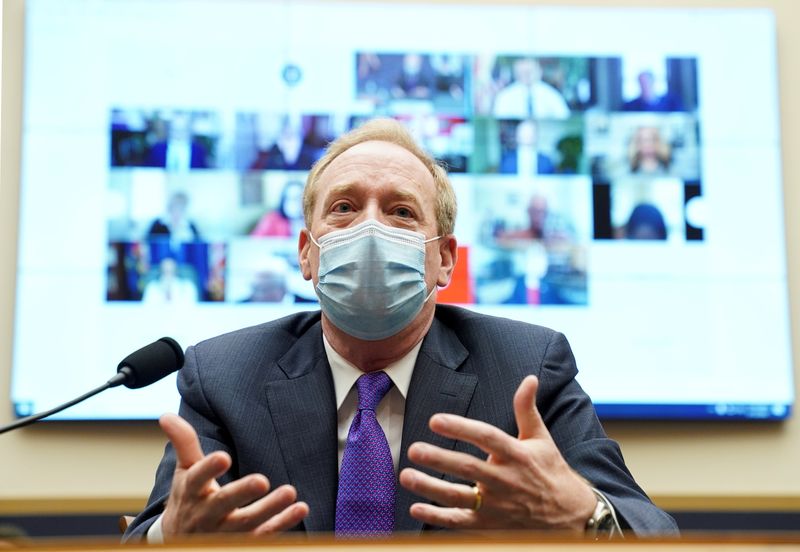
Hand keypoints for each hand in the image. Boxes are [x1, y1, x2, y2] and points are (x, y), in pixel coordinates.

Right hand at [159, 413, 308, 538]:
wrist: (181, 542)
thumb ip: (183, 443)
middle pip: (223, 504)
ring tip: (290, 492)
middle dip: (241, 492)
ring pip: (247, 522)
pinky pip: (264, 535)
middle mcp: (206, 514)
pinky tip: (300, 508)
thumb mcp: (183, 471)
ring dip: (270, 509)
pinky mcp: (242, 542)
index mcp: (191, 491)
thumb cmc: (188, 498)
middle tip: (261, 480)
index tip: (223, 457)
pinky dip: (283, 523)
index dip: (208, 469)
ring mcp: (224, 532)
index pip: (197, 479)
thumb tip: (165, 415)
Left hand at [399, 375, 595, 530]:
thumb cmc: (550, 471)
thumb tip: (530, 378)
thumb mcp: (541, 438)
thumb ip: (527, 408)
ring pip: (459, 497)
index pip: (486, 437)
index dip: (461, 428)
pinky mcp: (491, 525)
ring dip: (431, 487)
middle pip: (468, 468)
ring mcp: (497, 505)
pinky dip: (438, 517)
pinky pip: (461, 522)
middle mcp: (506, 480)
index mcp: (516, 454)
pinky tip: (416, 509)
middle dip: (439, 459)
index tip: (435, 420)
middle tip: (414, 449)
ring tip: (406, 475)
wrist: (570, 516)